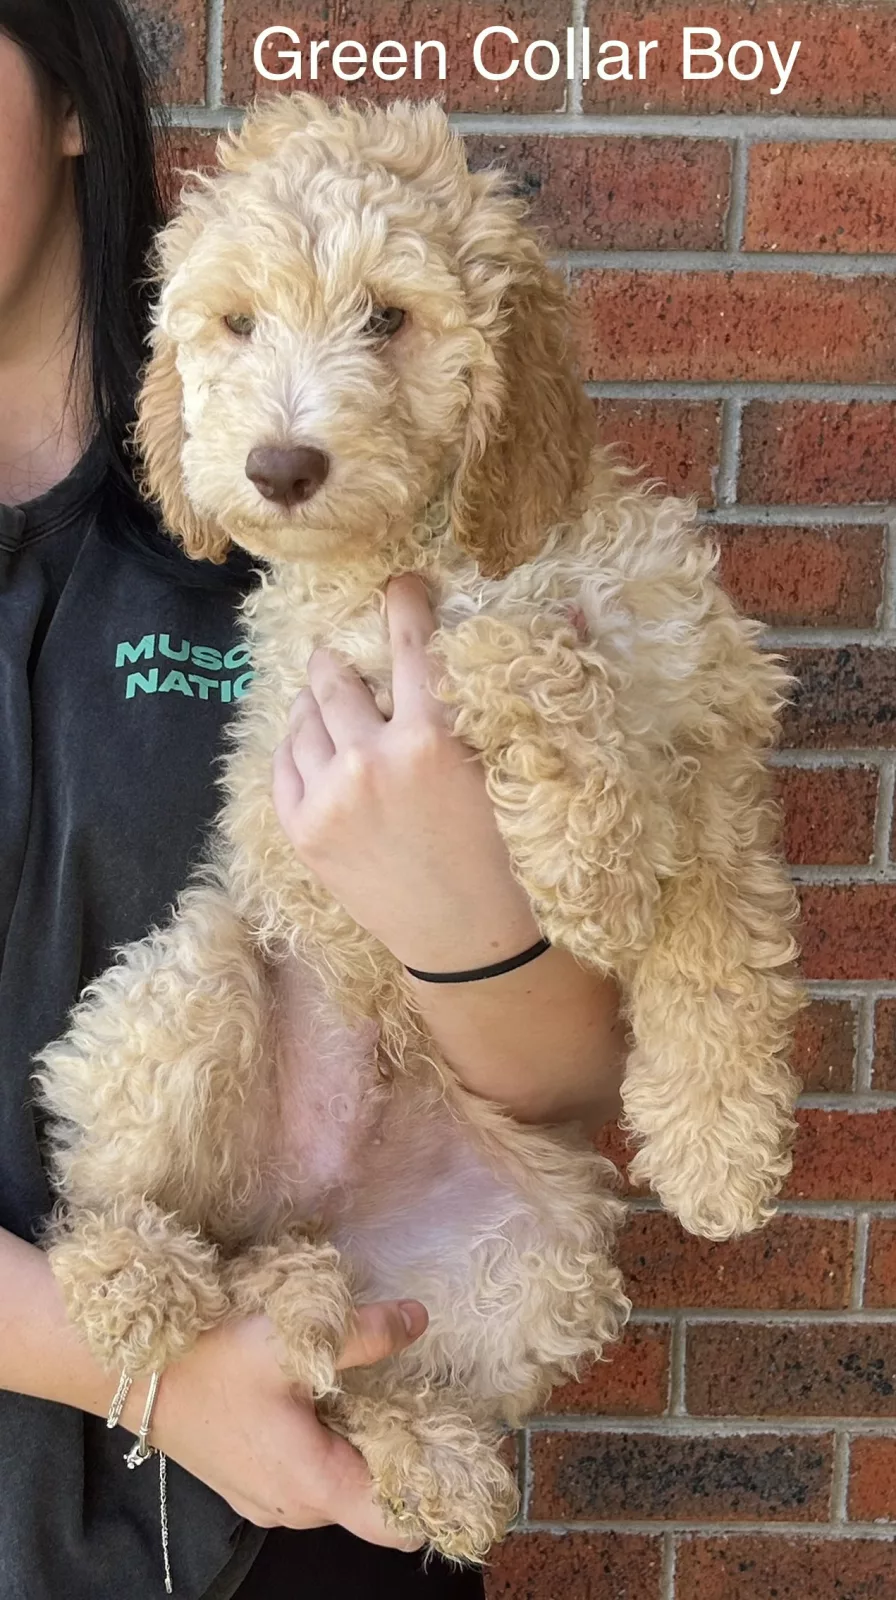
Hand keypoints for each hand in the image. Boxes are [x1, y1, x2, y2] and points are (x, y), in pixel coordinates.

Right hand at [131, 1300, 427, 1543]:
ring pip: (340, 1486)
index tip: (468, 1452)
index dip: (438, 1492)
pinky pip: (309, 1477)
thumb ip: (365, 1333)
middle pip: (373, 1501)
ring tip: (379, 1389)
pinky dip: (330, 1446)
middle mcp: (295, 1508)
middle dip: (403, 1456)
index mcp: (314, 1484)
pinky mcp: (250, 1483)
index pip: (397, 1523)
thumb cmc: (211, 1359)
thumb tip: (418, 1319)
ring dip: (363, 1446)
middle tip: (427, 1400)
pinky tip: (330, 1397)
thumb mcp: (294, 1339)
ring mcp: (269, 1500)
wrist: (132, 1371)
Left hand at [272, 575, 537, 970]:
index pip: (411, 645)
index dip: (404, 605)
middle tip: (341, 653)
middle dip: (339, 658)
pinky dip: (293, 745)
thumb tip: (578, 609)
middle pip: (336, 678)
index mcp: (433, 737)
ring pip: (303, 719)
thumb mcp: (521, 770)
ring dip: (313, 700)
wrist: (474, 950)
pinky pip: (283, 765)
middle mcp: (372, 758)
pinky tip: (308, 742)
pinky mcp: (305, 832)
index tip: (399, 586)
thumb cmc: (512, 860)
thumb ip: (527, 690)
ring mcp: (330, 797)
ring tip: (322, 697)